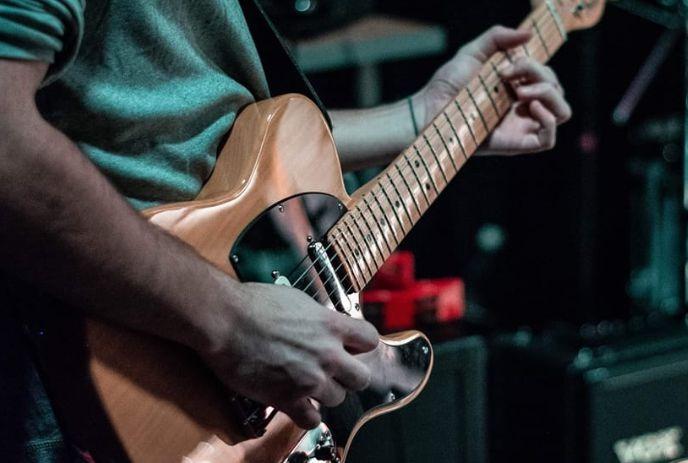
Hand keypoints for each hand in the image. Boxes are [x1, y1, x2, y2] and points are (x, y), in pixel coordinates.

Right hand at [201, 281, 378, 428]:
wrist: (226, 319)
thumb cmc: (254, 304)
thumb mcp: (298, 301)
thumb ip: (320, 318)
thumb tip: (328, 325)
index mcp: (330, 325)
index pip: (370, 339)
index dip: (361, 345)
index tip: (350, 348)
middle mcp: (327, 353)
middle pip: (361, 377)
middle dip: (348, 375)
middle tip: (333, 371)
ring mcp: (309, 378)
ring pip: (338, 399)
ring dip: (325, 393)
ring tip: (308, 384)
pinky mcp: (288, 398)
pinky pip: (312, 420)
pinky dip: (307, 415)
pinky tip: (298, 404)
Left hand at [417, 26, 571, 154]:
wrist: (429, 111)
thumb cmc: (446, 86)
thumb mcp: (472, 53)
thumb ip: (497, 37)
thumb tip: (528, 35)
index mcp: (516, 87)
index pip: (547, 76)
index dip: (536, 67)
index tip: (506, 67)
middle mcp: (521, 108)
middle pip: (556, 90)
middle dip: (541, 76)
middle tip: (508, 78)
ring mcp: (520, 127)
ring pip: (561, 113)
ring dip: (550, 96)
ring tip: (522, 94)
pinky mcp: (515, 145)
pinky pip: (547, 140)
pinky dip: (548, 121)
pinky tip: (529, 108)